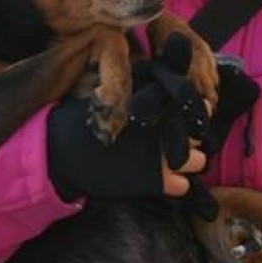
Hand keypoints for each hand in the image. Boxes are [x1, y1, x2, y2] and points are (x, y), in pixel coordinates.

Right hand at [48, 34, 210, 201]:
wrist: (64, 150)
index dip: (189, 115)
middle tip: (166, 144)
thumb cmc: (85, 118)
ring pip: (197, 161)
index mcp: (158, 101)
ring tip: (162, 162)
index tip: (178, 120)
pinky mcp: (157, 180)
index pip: (196, 107)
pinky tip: (152, 179)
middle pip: (197, 135)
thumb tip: (165, 75)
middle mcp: (167, 125)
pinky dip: (171, 186)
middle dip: (186, 140)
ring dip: (183, 163)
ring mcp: (164, 153)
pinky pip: (183, 187)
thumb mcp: (117, 92)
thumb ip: (144, 88)